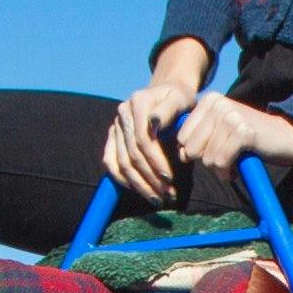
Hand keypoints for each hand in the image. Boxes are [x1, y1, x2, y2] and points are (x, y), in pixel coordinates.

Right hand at [106, 45, 208, 195]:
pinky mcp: (112, 136)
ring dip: (139, 184)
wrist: (167, 94)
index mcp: (139, 102)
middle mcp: (123, 113)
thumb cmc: (179, 100)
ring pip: (122, 162)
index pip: (143, 139)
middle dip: (150, 178)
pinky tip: (139, 189)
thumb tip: (154, 123)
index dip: (156, 162)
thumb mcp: (182, 100)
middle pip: (132, 154)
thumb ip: (169, 110)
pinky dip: (122, 179)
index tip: (170, 179)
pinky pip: (110, 162)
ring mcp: (115, 125)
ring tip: (157, 198)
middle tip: (167, 195)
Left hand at [172, 94, 292, 175]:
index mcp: (209, 100)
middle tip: (226, 158)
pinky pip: (221, 162)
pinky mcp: (242, 132)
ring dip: (220, 169)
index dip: (197, 152)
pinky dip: (228, 172)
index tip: (216, 150)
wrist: (287, 136)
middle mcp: (218, 104)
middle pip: (192, 149)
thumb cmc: (250, 138)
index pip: (182, 138)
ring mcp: (231, 116)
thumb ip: (197, 139)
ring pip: (207, 158)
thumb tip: (181, 154)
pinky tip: (238, 167)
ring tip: (235, 162)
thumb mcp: (220, 133)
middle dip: (207, 161)